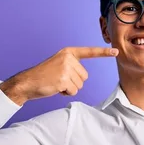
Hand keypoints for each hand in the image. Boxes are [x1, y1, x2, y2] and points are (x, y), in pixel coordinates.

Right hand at [0, 46, 117, 104]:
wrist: (28, 82)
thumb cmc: (44, 76)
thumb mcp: (58, 64)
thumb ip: (72, 66)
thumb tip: (83, 76)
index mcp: (68, 52)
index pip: (89, 52)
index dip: (103, 53)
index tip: (116, 51)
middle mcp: (68, 58)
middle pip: (85, 76)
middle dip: (74, 82)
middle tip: (59, 79)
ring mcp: (66, 69)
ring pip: (80, 85)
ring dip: (70, 88)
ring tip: (56, 83)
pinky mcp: (63, 80)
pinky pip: (74, 91)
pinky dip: (66, 93)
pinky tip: (55, 88)